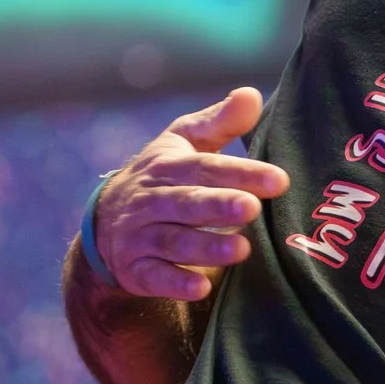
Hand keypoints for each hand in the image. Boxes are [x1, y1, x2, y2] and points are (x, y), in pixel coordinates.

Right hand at [94, 88, 290, 299]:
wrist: (105, 224)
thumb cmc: (163, 178)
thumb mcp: (183, 144)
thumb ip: (219, 122)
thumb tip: (253, 94)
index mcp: (167, 166)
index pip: (205, 168)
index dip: (240, 173)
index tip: (279, 180)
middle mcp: (151, 200)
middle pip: (187, 203)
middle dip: (218, 206)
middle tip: (252, 208)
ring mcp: (139, 236)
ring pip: (173, 242)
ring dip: (206, 248)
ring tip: (242, 250)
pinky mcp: (135, 270)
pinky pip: (153, 278)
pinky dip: (175, 284)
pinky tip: (201, 289)